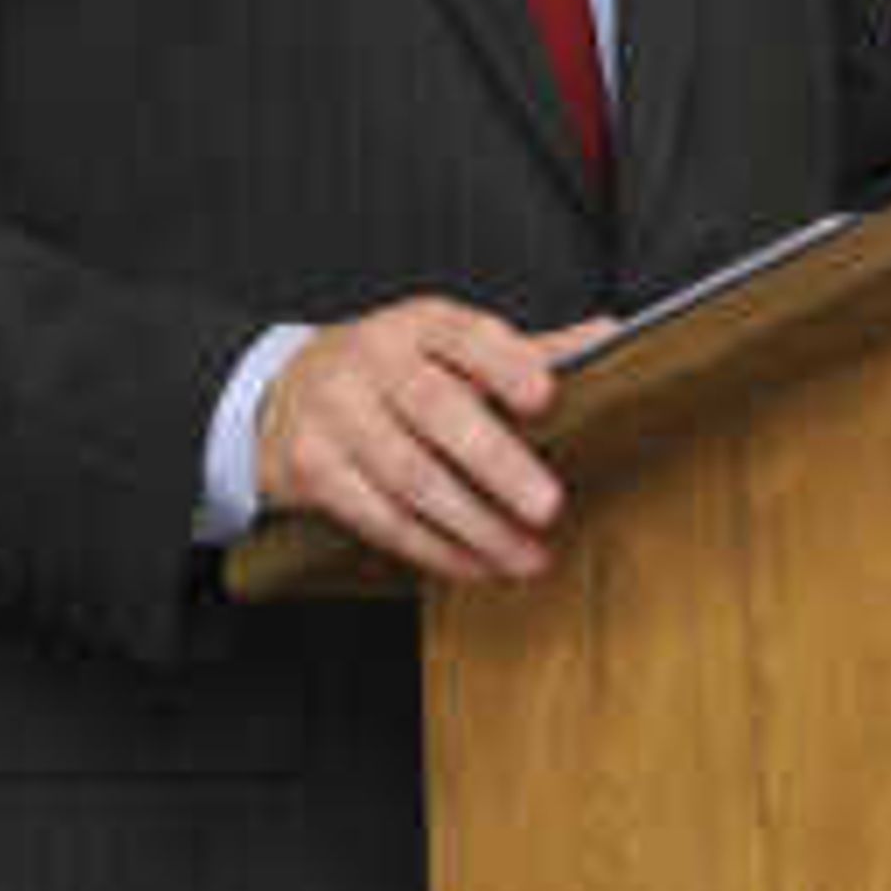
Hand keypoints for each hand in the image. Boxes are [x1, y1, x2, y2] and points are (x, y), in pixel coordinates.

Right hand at [255, 296, 611, 581]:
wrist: (281, 392)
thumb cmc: (390, 369)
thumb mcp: (447, 345)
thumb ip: (525, 350)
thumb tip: (609, 337)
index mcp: (418, 325)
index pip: (465, 335)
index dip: (506, 363)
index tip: (546, 395)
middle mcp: (373, 363)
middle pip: (436, 410)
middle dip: (496, 462)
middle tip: (548, 505)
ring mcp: (336, 416)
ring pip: (409, 476)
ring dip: (475, 525)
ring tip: (527, 556)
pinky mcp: (312, 469)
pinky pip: (380, 518)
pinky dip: (434, 548)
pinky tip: (478, 566)